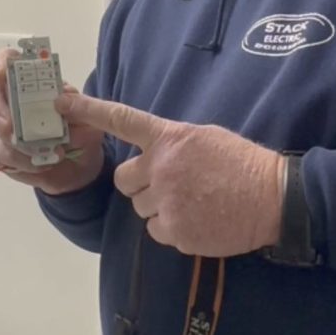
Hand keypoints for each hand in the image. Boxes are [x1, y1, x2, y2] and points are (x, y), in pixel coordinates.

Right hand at [0, 48, 104, 195]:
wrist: (82, 166)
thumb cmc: (82, 131)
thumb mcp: (90, 116)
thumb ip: (78, 106)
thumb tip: (61, 102)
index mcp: (32, 84)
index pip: (7, 62)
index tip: (0, 74)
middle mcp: (13, 103)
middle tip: (10, 128)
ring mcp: (5, 130)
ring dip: (17, 146)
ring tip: (46, 155)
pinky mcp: (5, 156)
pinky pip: (5, 159)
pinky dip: (24, 164)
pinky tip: (42, 164)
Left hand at [56, 93, 284, 256]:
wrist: (275, 197)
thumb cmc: (241, 162)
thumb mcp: (204, 137)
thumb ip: (172, 144)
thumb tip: (153, 154)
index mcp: (169, 138)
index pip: (122, 120)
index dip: (89, 110)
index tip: (61, 103)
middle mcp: (161, 168)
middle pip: (123, 180)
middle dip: (139, 184)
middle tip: (167, 184)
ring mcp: (167, 201)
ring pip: (140, 208)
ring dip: (157, 207)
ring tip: (191, 202)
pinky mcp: (176, 231)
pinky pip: (157, 231)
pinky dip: (172, 228)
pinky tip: (198, 219)